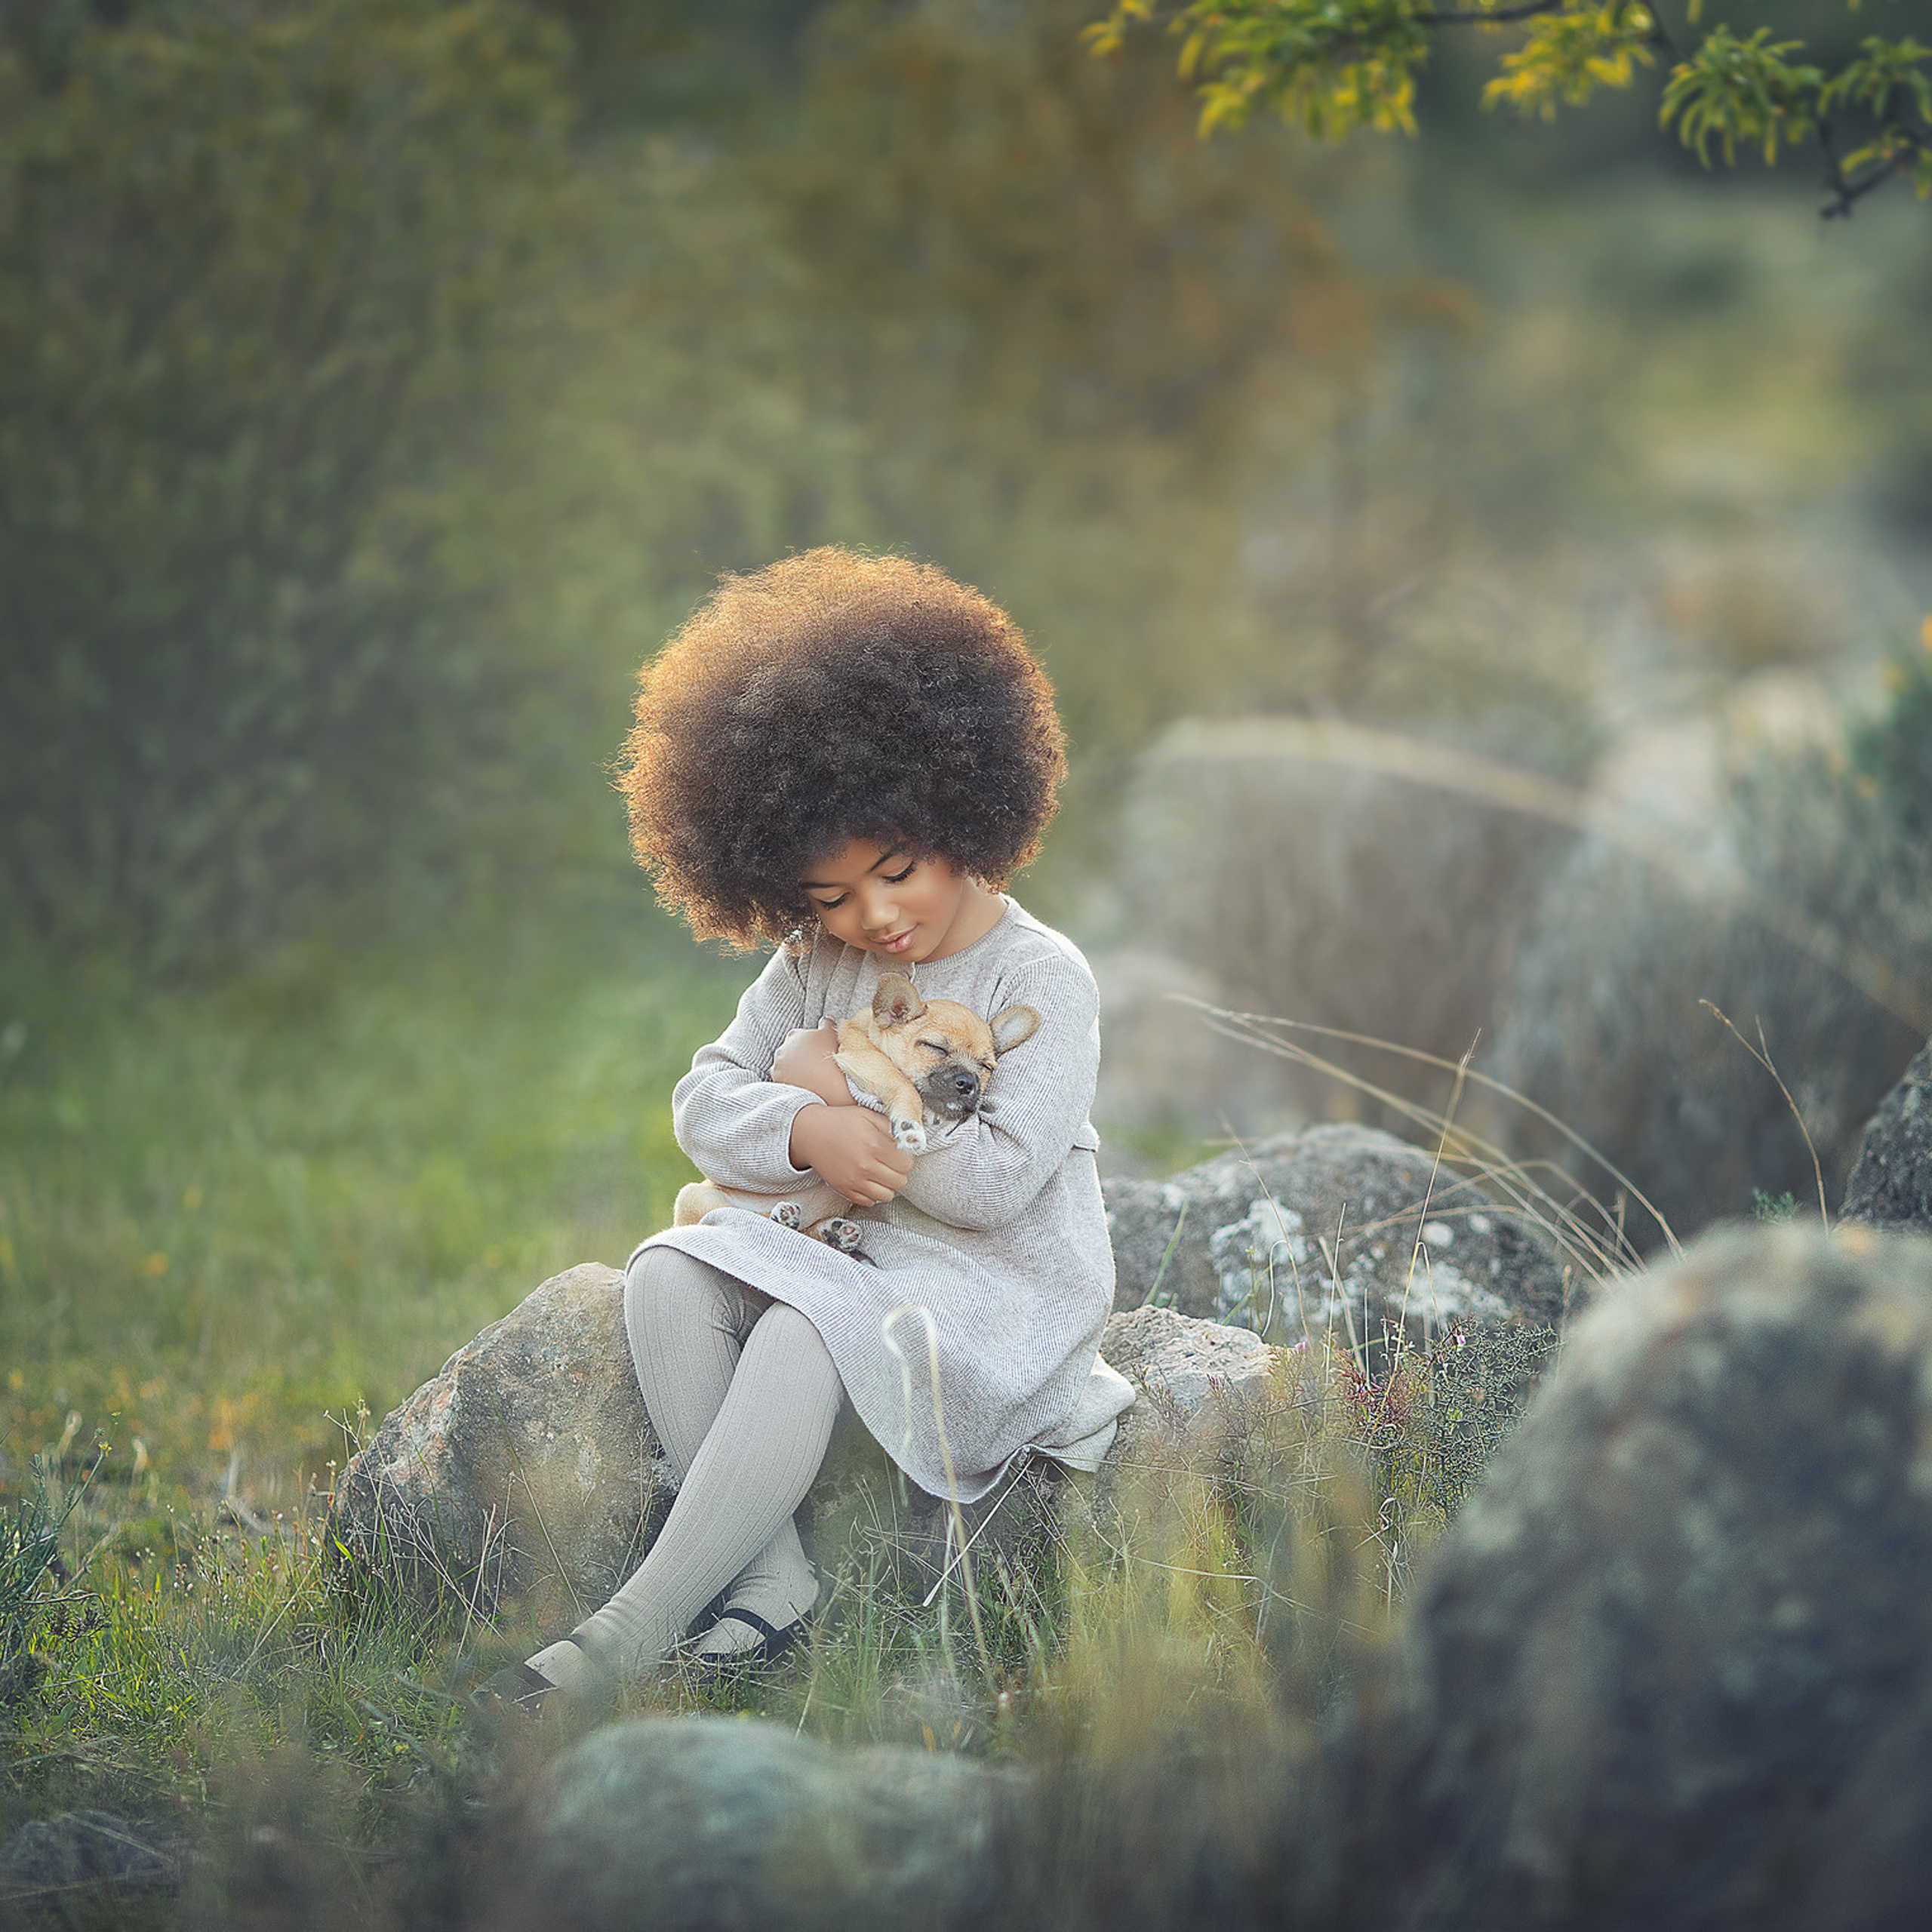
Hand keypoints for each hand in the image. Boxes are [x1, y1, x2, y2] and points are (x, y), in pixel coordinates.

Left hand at [771, 1018, 849, 1105]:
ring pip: (786, 1064)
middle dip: (801, 1055)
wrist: (827, 1086)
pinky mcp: (778, 1081)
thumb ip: (827, 1024)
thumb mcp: (831, 1035)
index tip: (819, 1050)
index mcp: (795, 1035)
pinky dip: (791, 1079)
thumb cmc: (830, 1057)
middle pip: (792, 1050)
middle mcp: (782, 1049)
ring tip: (810, 1075)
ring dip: (794, 1068)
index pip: (801, 1036)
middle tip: (816, 1063)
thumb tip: (826, 1019)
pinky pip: (783, 1078)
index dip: (811, 1043)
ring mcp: (778, 1065)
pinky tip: (803, 1083)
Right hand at [789, 1103, 914, 1205]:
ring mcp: (854, 1180)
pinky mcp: (845, 1190)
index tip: (899, 1153)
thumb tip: (911, 1139)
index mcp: (873, 1143)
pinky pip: (870, 1201)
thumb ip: (891, 1127)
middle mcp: (865, 1165)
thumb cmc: (840, 1121)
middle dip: (899, 1171)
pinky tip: (869, 1179)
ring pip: (888, 1195)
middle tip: (891, 1162)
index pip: (906, 1162)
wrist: (810, 1133)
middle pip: (900, 1180)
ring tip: (882, 1172)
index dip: (906, 1157)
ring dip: (888, 1184)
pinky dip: (873, 1193)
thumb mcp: (868, 1115)